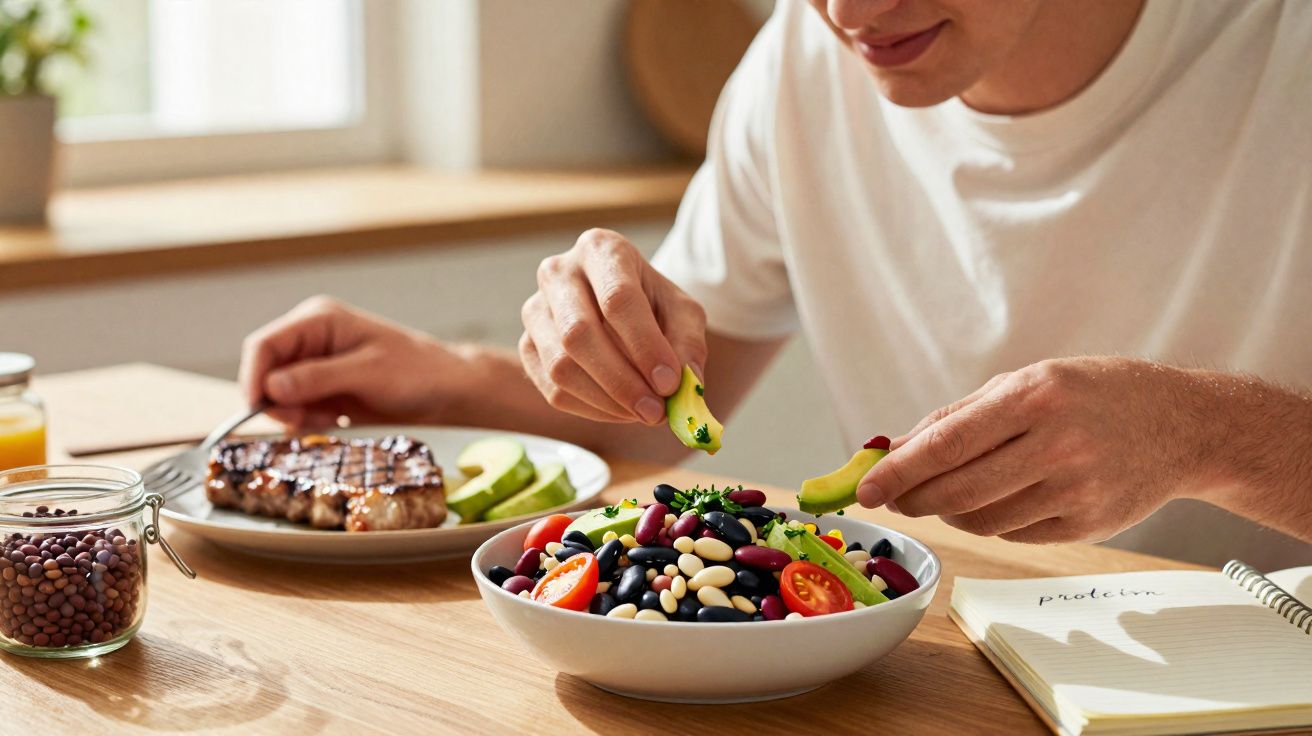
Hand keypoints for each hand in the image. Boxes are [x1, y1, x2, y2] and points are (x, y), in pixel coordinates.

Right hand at [239, 296, 468, 427]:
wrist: (447, 392)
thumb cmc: (417, 372)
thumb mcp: (368, 374)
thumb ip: (319, 378)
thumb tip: (272, 386)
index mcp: (319, 320)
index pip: (264, 345)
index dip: (254, 377)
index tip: (258, 409)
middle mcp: (311, 340)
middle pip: (265, 372)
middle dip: (278, 402)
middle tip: (305, 420)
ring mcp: (316, 366)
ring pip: (278, 395)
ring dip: (296, 414)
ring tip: (332, 417)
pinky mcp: (324, 390)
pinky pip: (296, 409)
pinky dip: (309, 421)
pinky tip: (337, 420)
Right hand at [520, 228, 707, 424]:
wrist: (619, 308)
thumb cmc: (653, 305)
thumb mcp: (683, 313)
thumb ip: (688, 344)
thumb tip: (685, 384)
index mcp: (600, 249)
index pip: (617, 298)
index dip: (644, 345)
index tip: (670, 382)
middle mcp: (558, 273)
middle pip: (579, 334)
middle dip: (621, 381)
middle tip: (656, 412)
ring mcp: (535, 310)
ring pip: (560, 366)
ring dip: (607, 401)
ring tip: (643, 412)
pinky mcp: (526, 346)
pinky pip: (553, 390)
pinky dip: (591, 409)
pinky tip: (620, 411)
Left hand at [855, 357, 1228, 543]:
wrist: (1182, 424)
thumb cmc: (1092, 394)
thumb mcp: (1027, 381)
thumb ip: (958, 415)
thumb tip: (895, 450)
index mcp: (1035, 397)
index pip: (947, 445)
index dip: (898, 471)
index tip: (864, 489)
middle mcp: (1057, 444)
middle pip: (957, 490)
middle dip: (913, 498)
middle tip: (894, 496)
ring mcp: (1076, 489)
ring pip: (981, 520)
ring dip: (951, 511)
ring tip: (953, 490)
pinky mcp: (1087, 524)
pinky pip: (1013, 533)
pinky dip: (991, 521)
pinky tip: (1002, 497)